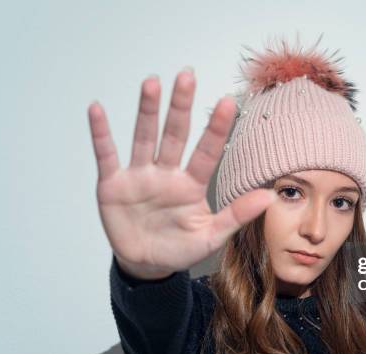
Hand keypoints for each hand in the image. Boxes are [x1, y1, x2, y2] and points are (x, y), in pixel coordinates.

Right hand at [88, 69, 276, 279]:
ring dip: (147, 110)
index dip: (216, 128)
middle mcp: (166, 173)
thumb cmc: (180, 248)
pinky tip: (97, 110)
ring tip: (152, 83)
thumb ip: (236, 216)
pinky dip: (101, 134)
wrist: (146, 265)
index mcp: (191, 185)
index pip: (206, 152)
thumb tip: (269, 197)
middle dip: (180, 106)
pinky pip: (106, 155)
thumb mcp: (211, 237)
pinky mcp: (113, 184)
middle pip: (175, 134)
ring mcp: (139, 176)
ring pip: (144, 137)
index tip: (228, 102)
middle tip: (187, 76)